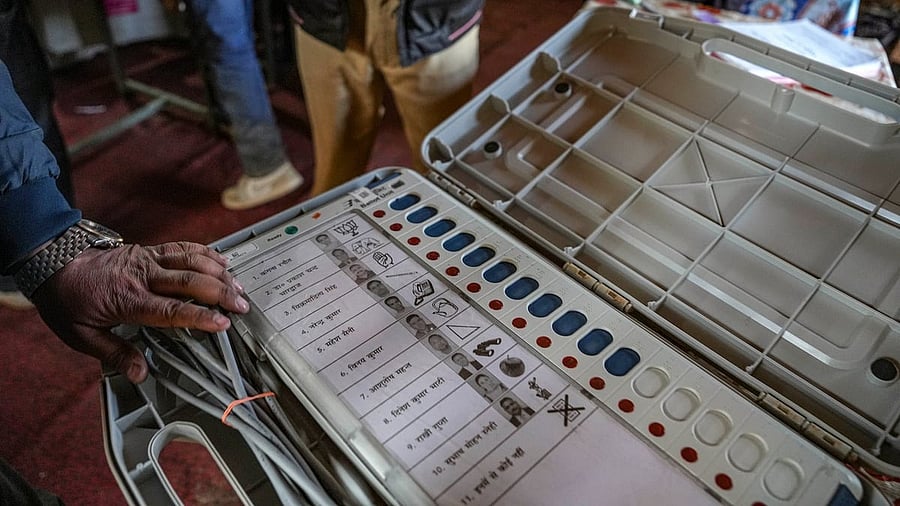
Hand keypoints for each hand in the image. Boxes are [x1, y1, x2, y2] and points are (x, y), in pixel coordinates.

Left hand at [30, 242, 249, 382]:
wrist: (52, 260)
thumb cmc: (66, 298)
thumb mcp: (81, 335)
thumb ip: (114, 353)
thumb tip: (139, 373)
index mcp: (127, 299)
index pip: (172, 310)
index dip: (200, 317)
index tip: (222, 323)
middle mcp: (141, 275)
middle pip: (190, 282)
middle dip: (220, 293)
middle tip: (241, 305)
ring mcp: (146, 259)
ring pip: (190, 261)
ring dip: (218, 272)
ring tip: (238, 285)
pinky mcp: (148, 250)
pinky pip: (182, 248)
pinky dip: (204, 253)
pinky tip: (221, 260)